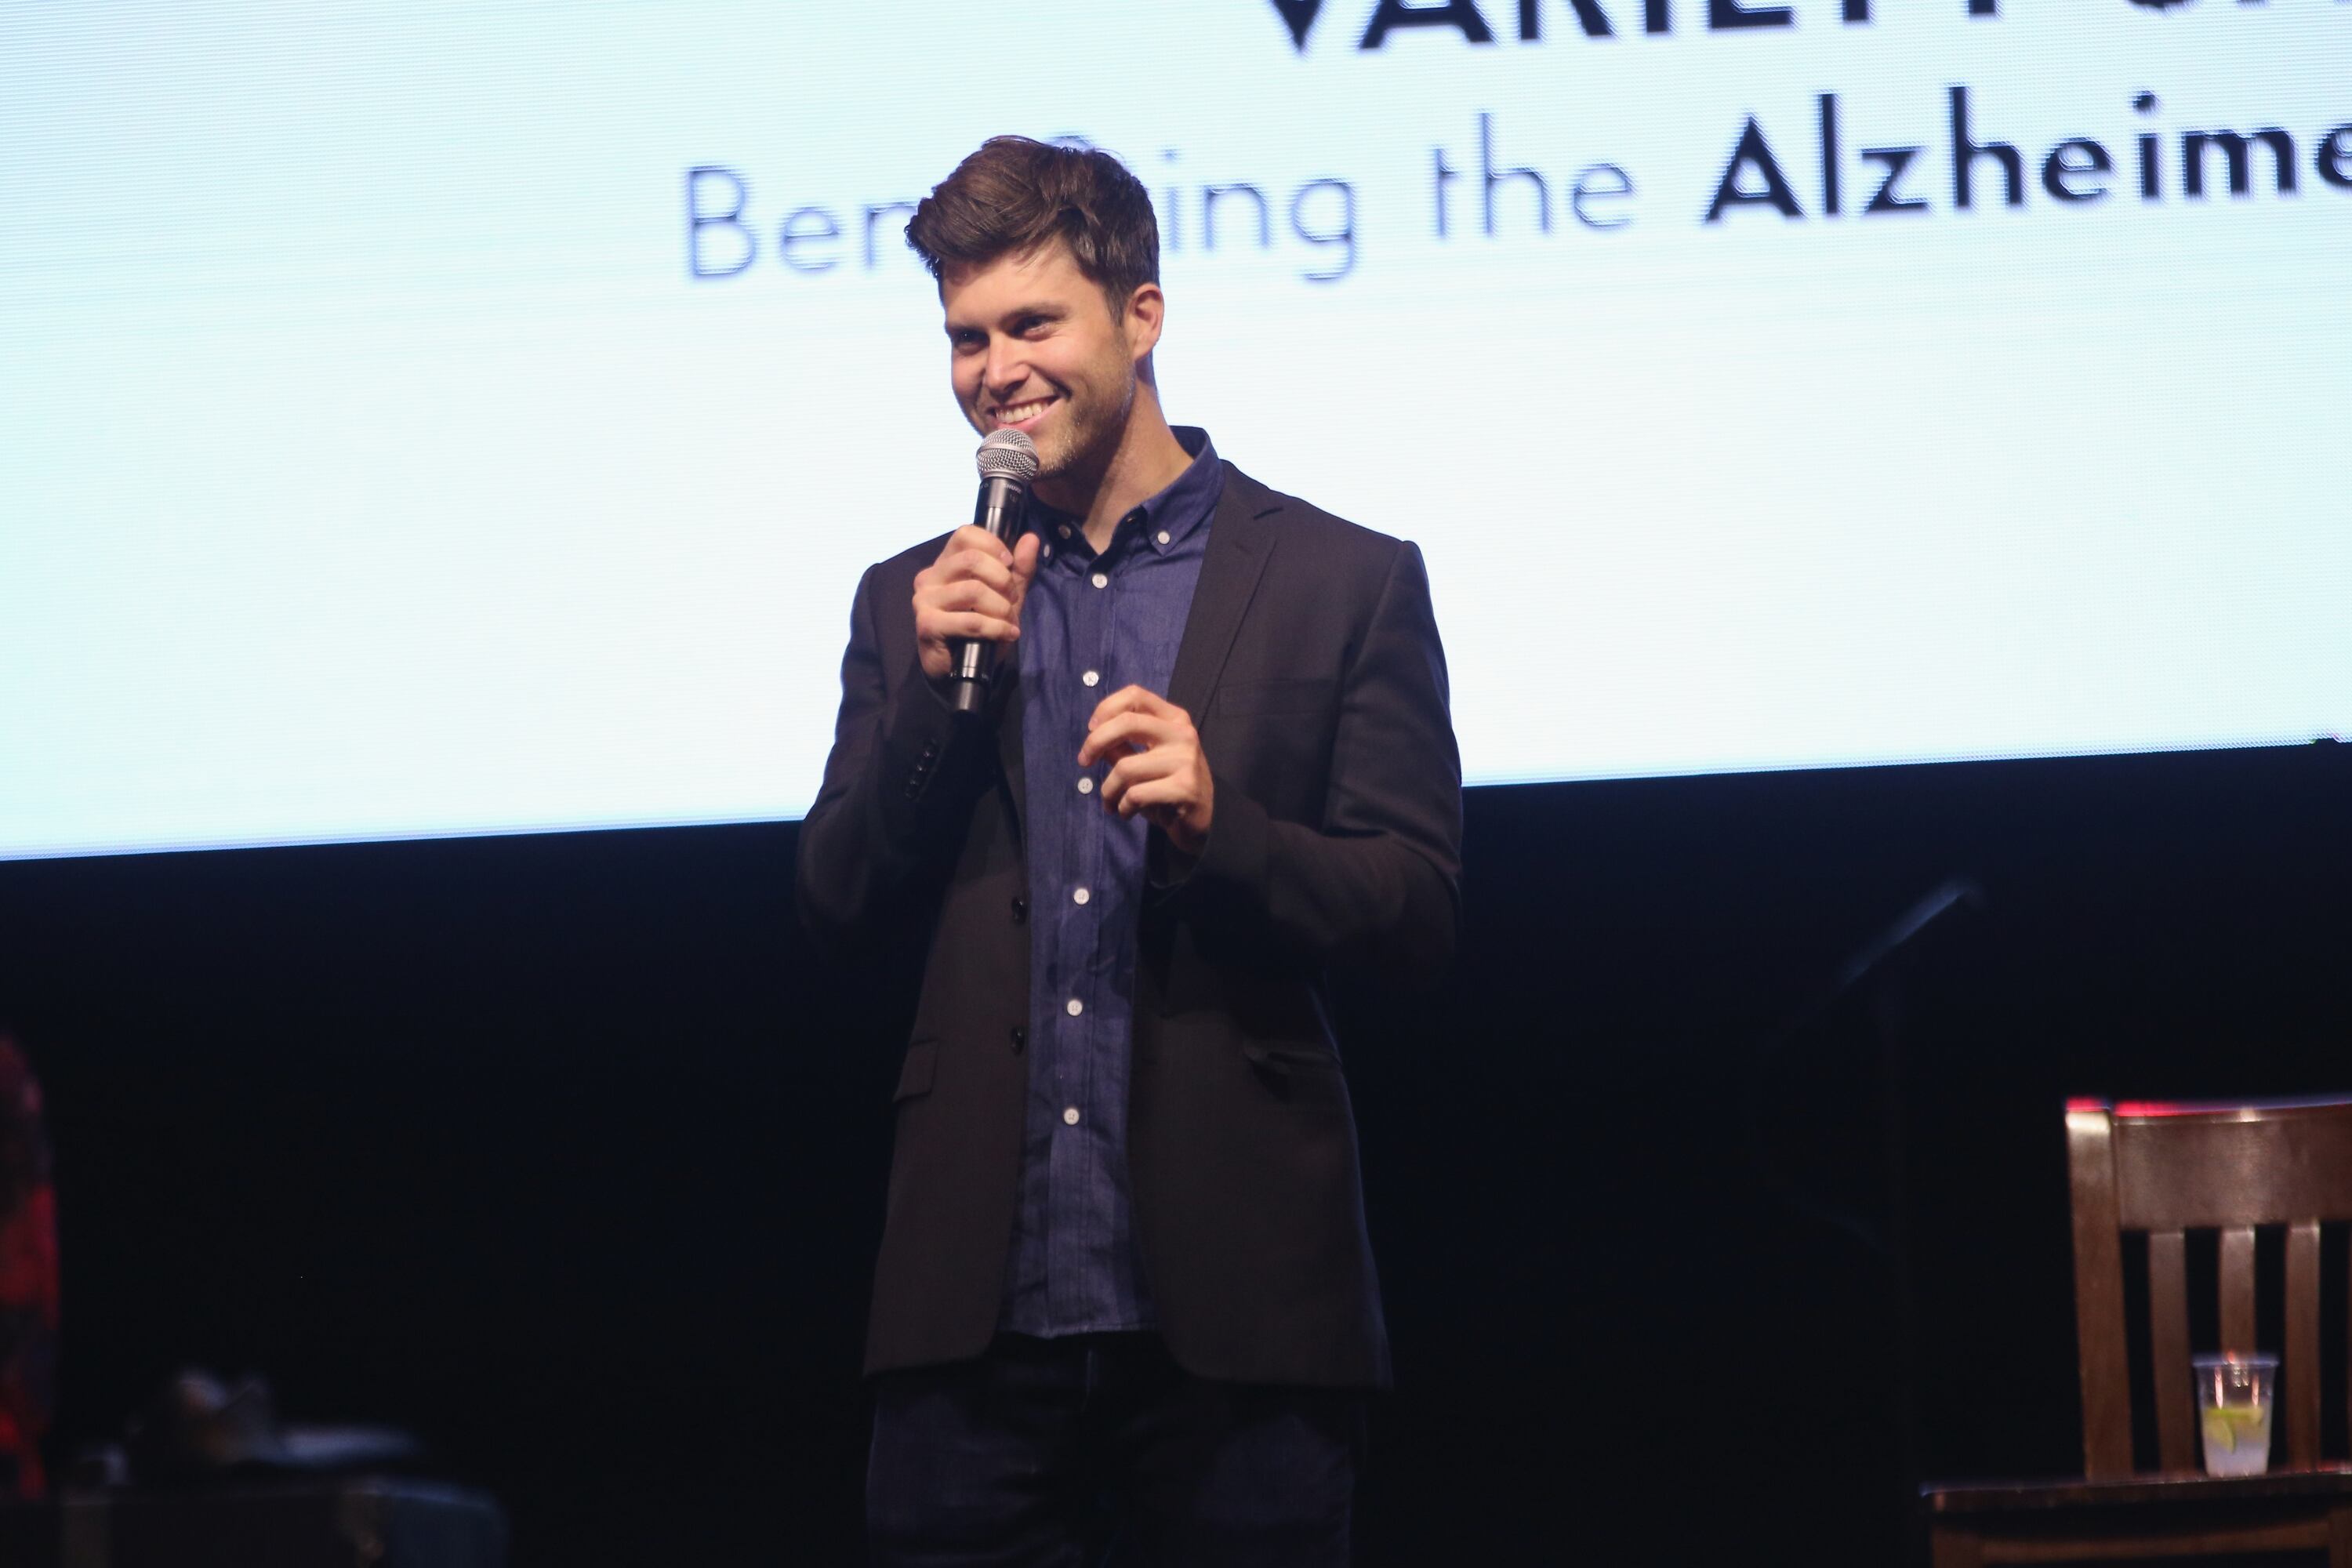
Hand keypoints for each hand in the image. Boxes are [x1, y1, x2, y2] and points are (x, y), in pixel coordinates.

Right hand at [912, 526, 1042, 682]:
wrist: (959, 670)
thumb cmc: (979, 629)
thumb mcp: (1005, 596)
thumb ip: (1019, 568)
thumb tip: (1031, 538)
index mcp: (945, 563)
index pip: (965, 534)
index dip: (993, 545)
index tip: (1009, 565)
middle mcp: (930, 576)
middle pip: (972, 559)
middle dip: (1003, 581)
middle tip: (1012, 601)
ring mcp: (924, 600)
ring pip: (973, 590)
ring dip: (1001, 608)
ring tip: (1008, 622)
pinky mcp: (927, 624)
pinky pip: (970, 621)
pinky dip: (995, 628)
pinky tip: (1007, 635)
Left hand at [1078, 686, 1213, 856]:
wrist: (1204, 819)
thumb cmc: (1169, 785)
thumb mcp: (1146, 759)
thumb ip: (1121, 744)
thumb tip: (1093, 737)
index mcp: (1174, 719)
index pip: (1135, 695)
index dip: (1106, 708)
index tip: (1091, 729)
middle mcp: (1182, 733)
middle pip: (1127, 723)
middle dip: (1095, 742)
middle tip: (1083, 761)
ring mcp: (1185, 760)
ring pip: (1125, 768)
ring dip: (1108, 790)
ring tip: (1110, 802)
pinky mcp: (1184, 788)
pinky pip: (1135, 794)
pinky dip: (1122, 807)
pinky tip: (1127, 812)